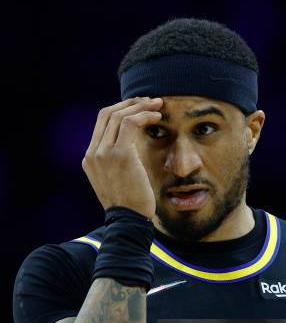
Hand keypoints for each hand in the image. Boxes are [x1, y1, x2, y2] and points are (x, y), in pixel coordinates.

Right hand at [82, 97, 162, 218]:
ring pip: (119, 115)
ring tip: (157, 104)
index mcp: (90, 158)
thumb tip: (133, 146)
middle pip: (107, 114)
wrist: (128, 221)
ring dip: (140, 106)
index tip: (138, 108)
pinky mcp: (120, 155)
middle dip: (130, 103)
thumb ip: (117, 162)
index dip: (120, 109)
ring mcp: (104, 153)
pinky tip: (157, 116)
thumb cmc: (129, 204)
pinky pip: (131, 123)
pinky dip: (145, 115)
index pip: (101, 123)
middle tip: (149, 101)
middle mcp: (93, 153)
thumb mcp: (116, 181)